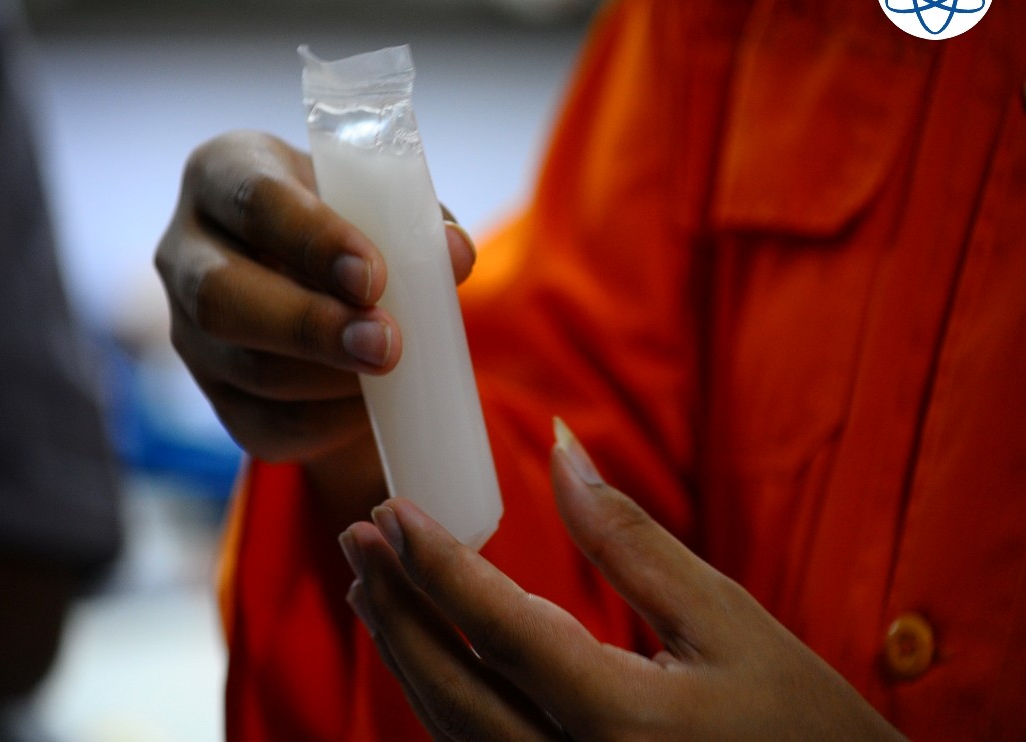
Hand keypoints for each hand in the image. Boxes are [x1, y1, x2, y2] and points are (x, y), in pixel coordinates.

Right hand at [155, 132, 476, 511]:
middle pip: (222, 297)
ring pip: (246, 369)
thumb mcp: (379, 206)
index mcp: (223, 174)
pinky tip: (371, 404)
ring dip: (328, 377)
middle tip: (385, 342)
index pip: (253, 200)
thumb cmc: (352, 228)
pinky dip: (328, 421)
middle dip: (310, 324)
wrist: (326, 288)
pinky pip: (264, 424)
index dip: (312, 239)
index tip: (372, 276)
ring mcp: (188, 331)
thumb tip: (454, 254)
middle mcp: (187, 251)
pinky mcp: (215, 397)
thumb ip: (417, 224)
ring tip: (391, 367)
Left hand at [338, 419, 904, 740]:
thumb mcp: (725, 617)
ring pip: (454, 732)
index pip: (504, 632)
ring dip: (407, 652)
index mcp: (624, 723)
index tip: (391, 508)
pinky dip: (441, 696)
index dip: (438, 566)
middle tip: (358, 536)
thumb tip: (560, 444)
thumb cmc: (799, 719)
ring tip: (373, 583)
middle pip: (454, 691)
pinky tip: (425, 649)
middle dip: (398, 610)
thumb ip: (629, 536)